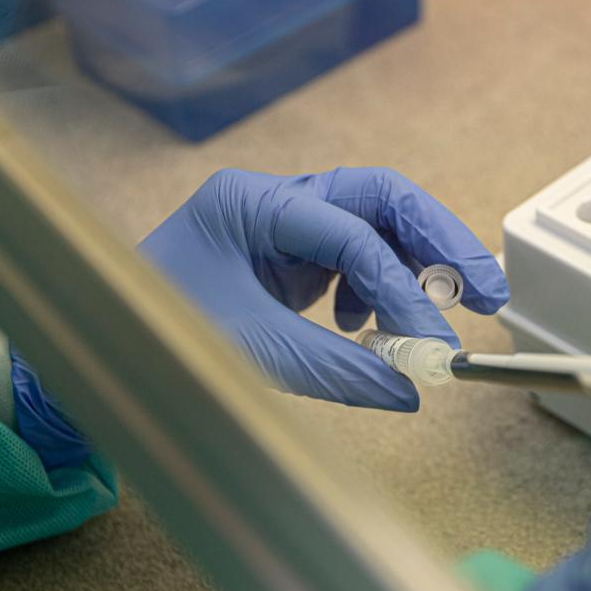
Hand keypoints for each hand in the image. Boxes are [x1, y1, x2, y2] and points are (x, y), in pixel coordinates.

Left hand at [139, 168, 508, 409]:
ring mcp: (280, 225)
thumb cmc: (155, 339)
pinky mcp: (285, 256)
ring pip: (373, 223)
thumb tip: (412, 391)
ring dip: (413, 267)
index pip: (354, 233)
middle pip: (380, 198)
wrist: (101, 351)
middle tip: (488, 292)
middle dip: (438, 242)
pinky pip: (352, 257)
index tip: (436, 345)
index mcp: (251, 203)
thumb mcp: (249, 355)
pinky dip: (375, 288)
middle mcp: (271, 200)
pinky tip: (363, 329)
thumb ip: (337, 371)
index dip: (404, 289)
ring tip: (431, 321)